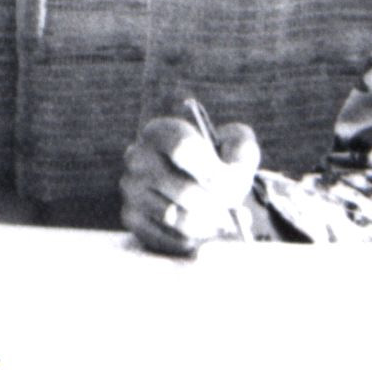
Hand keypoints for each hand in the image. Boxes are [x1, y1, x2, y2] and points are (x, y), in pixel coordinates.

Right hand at [120, 114, 259, 256]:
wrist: (198, 181)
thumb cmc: (218, 159)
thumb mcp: (235, 143)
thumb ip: (240, 152)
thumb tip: (231, 178)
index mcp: (160, 131)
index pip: (183, 148)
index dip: (212, 169)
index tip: (229, 182)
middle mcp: (137, 156)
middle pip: (183, 190)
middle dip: (215, 205)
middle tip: (231, 211)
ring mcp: (130, 188)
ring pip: (174, 217)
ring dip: (205, 225)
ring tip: (221, 222)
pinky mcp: (131, 217)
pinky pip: (164, 237)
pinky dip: (190, 240)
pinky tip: (202, 231)